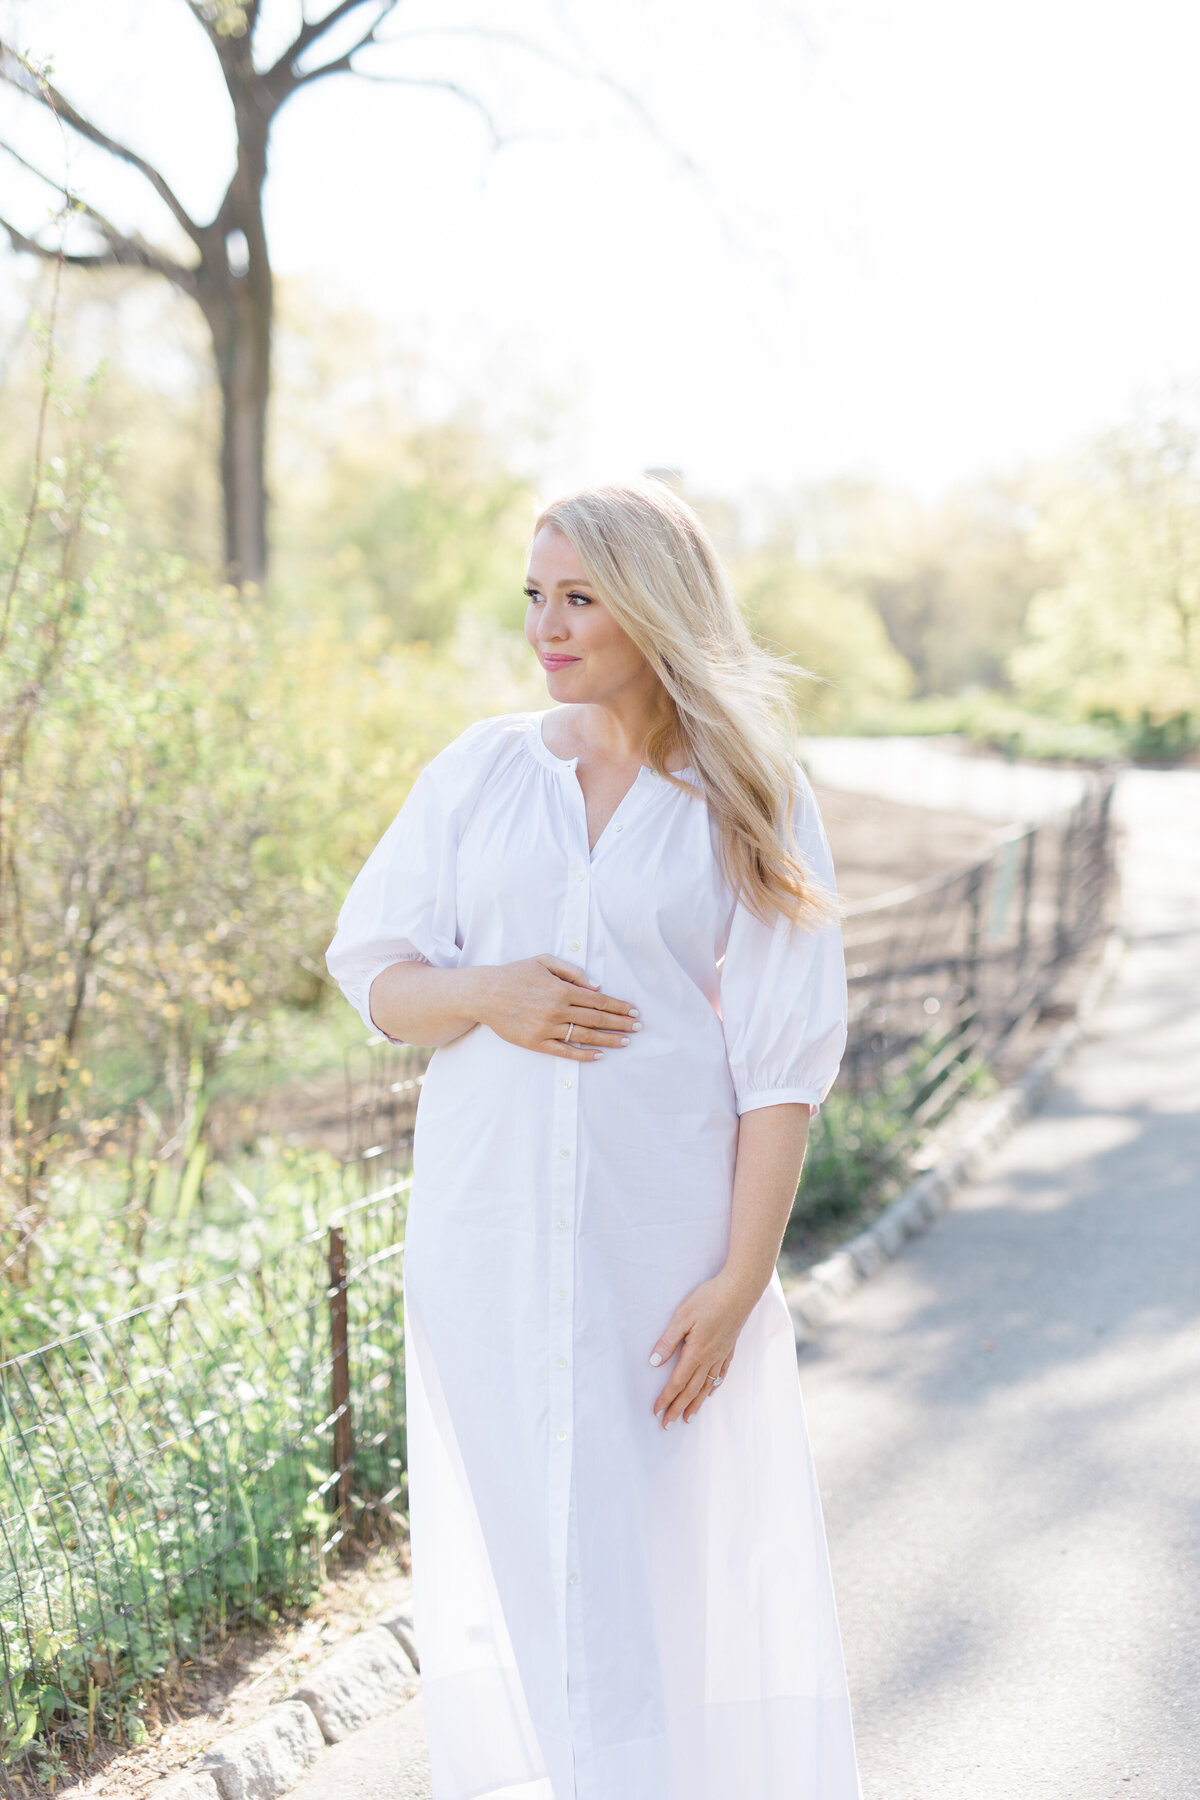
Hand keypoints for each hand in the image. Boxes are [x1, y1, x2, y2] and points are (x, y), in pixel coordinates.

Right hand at [474, 954, 640, 1062]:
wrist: (484, 993)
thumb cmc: (515, 974)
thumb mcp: (544, 961)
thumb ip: (572, 971)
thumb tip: (596, 986)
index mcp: (561, 989)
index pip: (598, 1000)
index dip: (618, 1006)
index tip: (634, 1011)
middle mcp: (556, 1010)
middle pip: (596, 1019)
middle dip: (620, 1024)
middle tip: (638, 1028)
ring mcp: (546, 1028)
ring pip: (585, 1036)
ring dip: (608, 1040)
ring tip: (625, 1042)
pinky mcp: (535, 1042)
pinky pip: (564, 1051)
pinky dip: (583, 1054)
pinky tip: (598, 1055)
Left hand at [648, 1269, 760, 1428]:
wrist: (740, 1290)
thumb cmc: (709, 1299)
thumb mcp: (682, 1316)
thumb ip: (668, 1341)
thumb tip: (654, 1362)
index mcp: (696, 1353)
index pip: (677, 1382)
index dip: (666, 1398)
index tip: (656, 1412)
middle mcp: (710, 1358)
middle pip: (692, 1390)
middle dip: (678, 1408)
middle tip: (668, 1425)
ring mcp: (721, 1354)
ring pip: (707, 1385)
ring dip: (696, 1403)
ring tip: (689, 1418)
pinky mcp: (730, 1347)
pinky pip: (721, 1373)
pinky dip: (714, 1385)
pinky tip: (712, 1392)